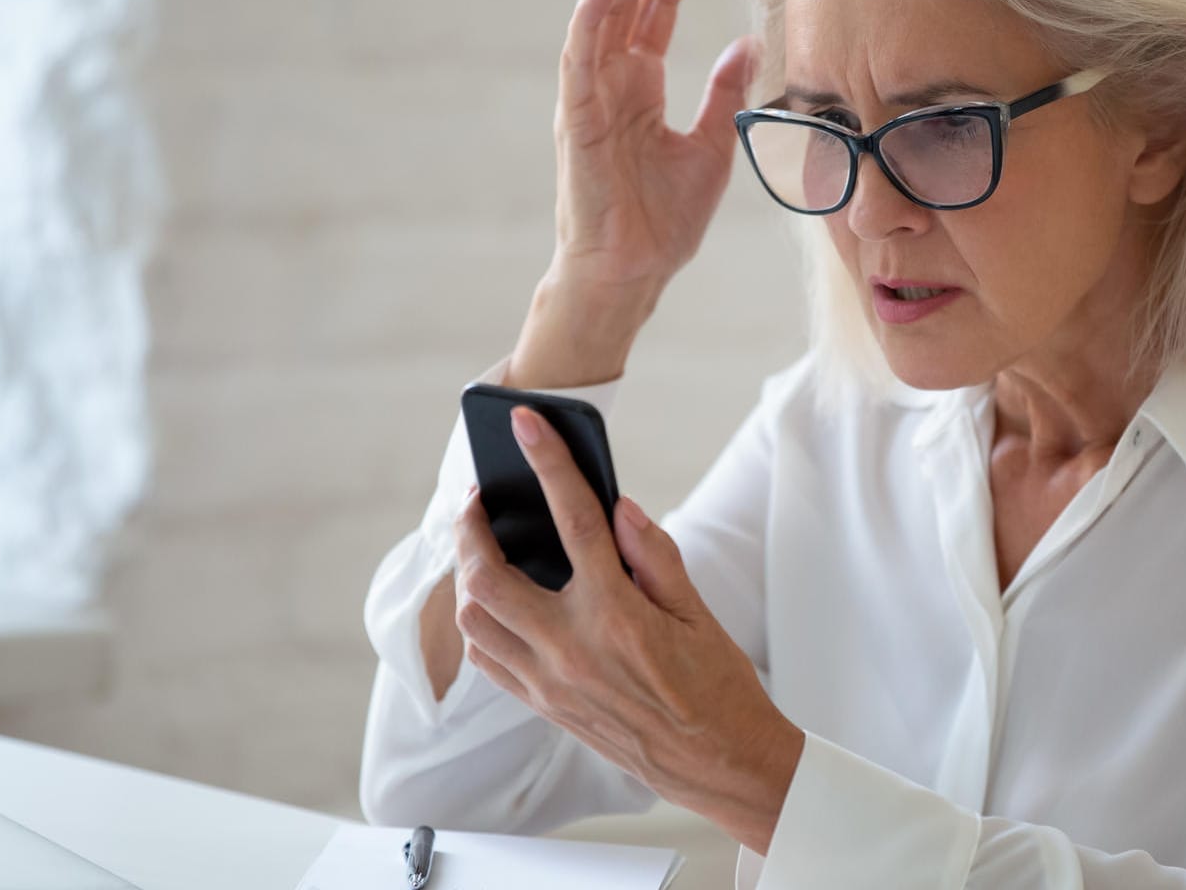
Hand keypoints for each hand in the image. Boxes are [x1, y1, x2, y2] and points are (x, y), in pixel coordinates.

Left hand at [450, 404, 802, 852]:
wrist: (718, 762)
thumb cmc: (717, 687)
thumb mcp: (696, 611)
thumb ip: (653, 554)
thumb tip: (617, 507)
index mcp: (616, 614)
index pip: (572, 520)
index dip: (548, 462)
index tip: (528, 424)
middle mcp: (571, 648)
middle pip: (488, 573)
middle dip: (472, 524)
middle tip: (481, 498)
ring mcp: (549, 681)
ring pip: (473, 619)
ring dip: (466, 574)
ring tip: (481, 545)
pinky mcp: (543, 705)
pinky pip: (487, 657)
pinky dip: (478, 620)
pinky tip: (493, 599)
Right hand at [550, 0, 760, 296]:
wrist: (633, 272)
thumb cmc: (663, 220)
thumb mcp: (711, 145)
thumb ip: (723, 91)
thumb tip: (748, 44)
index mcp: (638, 80)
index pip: (660, 1)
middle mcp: (609, 77)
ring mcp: (589, 93)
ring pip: (604, 8)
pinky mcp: (575, 117)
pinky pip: (577, 54)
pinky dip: (592, 13)